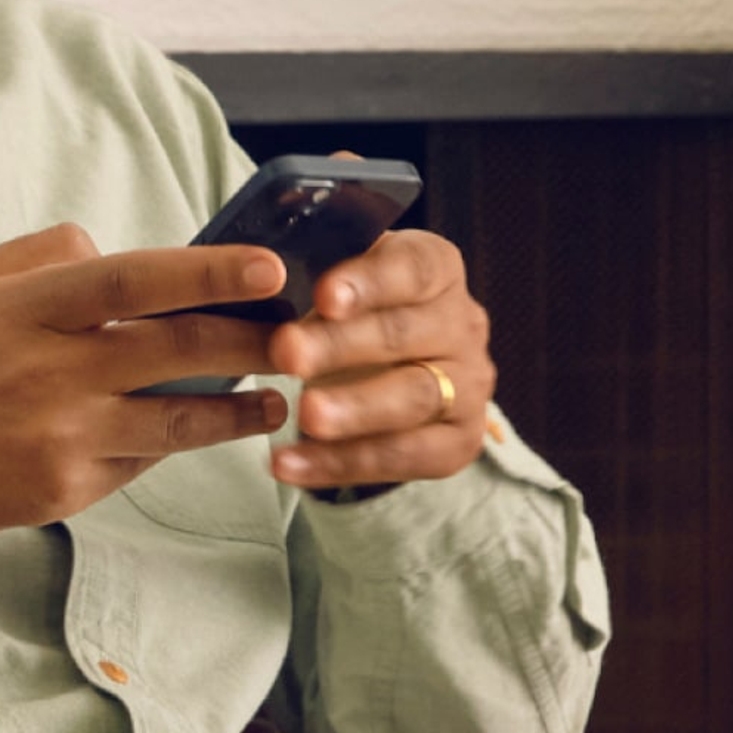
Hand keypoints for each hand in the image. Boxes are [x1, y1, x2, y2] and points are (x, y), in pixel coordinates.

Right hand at [0, 225, 289, 571]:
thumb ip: (47, 257)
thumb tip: (116, 248)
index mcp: (27, 310)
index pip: (136, 280)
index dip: (210, 272)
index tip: (270, 266)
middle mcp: (51, 374)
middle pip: (179, 351)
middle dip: (254, 341)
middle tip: (303, 332)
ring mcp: (61, 439)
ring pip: (180, 421)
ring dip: (240, 408)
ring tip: (279, 396)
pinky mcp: (66, 493)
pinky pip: (143, 462)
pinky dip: (177, 443)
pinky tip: (204, 429)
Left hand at [264, 228, 495, 494]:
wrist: (385, 374)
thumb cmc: (352, 318)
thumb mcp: (339, 284)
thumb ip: (316, 281)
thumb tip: (264, 280)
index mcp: (438, 270)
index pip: (414, 268)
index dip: (369, 282)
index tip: (323, 296)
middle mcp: (463, 325)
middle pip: (404, 334)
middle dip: (341, 346)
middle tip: (287, 354)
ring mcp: (469, 387)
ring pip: (414, 397)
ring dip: (354, 409)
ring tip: (304, 415)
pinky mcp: (460, 442)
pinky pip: (403, 457)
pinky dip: (341, 463)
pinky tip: (291, 464)